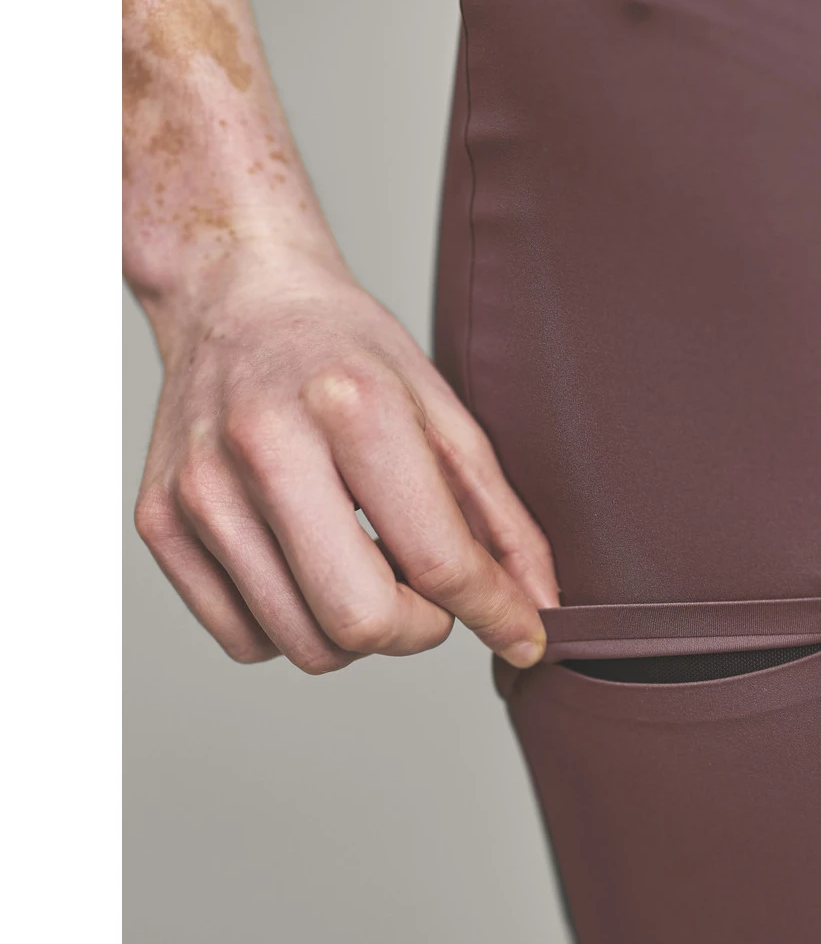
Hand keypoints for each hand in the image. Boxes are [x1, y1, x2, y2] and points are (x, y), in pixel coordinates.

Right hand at [134, 248, 558, 673]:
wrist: (234, 296)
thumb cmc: (345, 351)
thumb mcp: (445, 414)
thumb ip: (500, 520)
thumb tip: (537, 613)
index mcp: (353, 407)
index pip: (437, 560)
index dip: (494, 613)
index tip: (524, 637)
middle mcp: (266, 448)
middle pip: (362, 622)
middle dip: (420, 630)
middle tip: (428, 591)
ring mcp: (201, 490)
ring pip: (305, 646)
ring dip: (358, 632)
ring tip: (366, 565)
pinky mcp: (160, 523)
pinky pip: (245, 640)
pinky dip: (293, 625)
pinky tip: (307, 565)